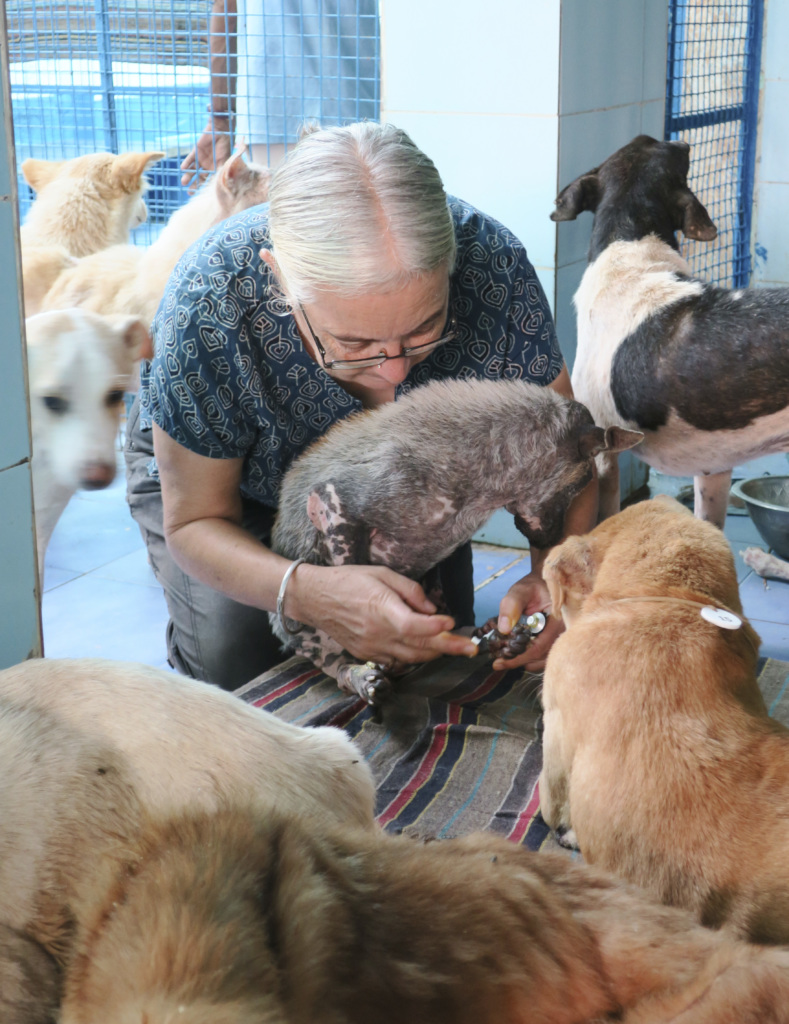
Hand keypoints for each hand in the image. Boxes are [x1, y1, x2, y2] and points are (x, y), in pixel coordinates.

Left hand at [180, 119, 232, 189]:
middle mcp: (208, 166)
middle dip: (194, 185)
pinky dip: (186, 163)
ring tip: (183, 182)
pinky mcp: (196, 152)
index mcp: (216, 170)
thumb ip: (221, 171)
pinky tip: (183, 168)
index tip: (200, 195)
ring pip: (193, 170)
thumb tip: (219, 184)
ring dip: (188, 176)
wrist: (220, 130)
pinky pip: (190, 159)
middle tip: (189, 192)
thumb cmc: (225, 145)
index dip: (204, 188)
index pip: (209, 181)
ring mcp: (202, 159)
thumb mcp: (225, 160)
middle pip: (200, 178)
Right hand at [288, 563, 479, 666]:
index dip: (437, 629)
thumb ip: (411, 591)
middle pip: (420, 647)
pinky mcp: (367, 655)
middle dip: (449, 648)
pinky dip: (414, 656)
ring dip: (434, 654)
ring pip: (411, 658)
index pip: (416, 627)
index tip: (452, 623)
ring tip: (453, 647)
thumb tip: (432, 609)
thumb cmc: (350, 581)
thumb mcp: (383, 574)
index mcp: (382, 610)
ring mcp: (372, 648)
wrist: (316, 599)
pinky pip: (397, 661)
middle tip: (471, 649)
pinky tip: (424, 648)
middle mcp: (378, 634)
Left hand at [492, 571, 562, 671]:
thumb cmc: (534, 586)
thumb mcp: (521, 590)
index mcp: (559, 621)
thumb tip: (504, 629)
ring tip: (506, 657)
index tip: (499, 662)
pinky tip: (517, 652)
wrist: (545, 583)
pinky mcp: (556, 640)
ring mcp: (561, 638)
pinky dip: (531, 657)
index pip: (540, 647)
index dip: (519, 657)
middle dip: (519, 661)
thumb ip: (512, 605)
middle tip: (500, 661)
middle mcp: (564, 633)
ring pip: (544, 659)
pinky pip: (545, 655)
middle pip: (542, 658)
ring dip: (525, 661)